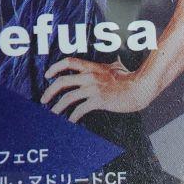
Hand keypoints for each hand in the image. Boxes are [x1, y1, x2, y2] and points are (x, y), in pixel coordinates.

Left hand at [40, 57, 154, 122]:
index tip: (47, 75)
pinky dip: (72, 117)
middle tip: (43, 99)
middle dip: (50, 91)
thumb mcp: (115, 67)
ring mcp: (94, 88)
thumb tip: (111, 61)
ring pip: (68, 97)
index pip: (69, 62)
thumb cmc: (130, 79)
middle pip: (62, 81)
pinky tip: (69, 122)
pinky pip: (80, 110)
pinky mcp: (99, 101)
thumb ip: (108, 66)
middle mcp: (90, 76)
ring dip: (57, 107)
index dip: (55, 67)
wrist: (140, 88)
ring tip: (52, 114)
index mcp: (92, 67)